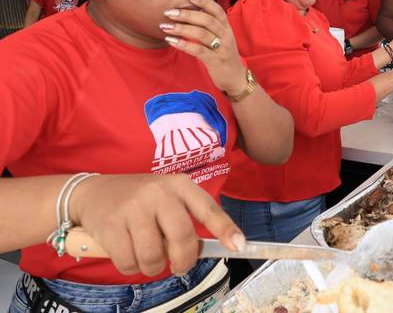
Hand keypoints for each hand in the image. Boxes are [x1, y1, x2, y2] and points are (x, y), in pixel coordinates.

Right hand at [70, 174, 242, 276]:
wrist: (93, 192)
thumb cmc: (139, 200)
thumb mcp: (167, 197)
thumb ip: (187, 219)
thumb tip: (208, 249)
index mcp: (179, 185)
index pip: (208, 208)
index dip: (225, 228)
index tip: (239, 245)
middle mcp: (158, 192)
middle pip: (182, 238)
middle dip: (184, 261)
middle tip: (179, 266)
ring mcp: (133, 208)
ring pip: (154, 256)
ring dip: (153, 267)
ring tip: (148, 257)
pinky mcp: (110, 225)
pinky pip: (129, 262)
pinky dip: (131, 267)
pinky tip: (129, 254)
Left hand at [162, 0, 247, 95]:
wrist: (235, 77)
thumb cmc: (223, 55)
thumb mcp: (221, 38)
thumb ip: (209, 26)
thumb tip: (190, 11)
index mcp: (226, 27)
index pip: (217, 10)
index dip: (203, 1)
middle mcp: (226, 35)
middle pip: (206, 20)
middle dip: (186, 14)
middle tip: (169, 12)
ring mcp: (221, 48)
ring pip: (201, 34)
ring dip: (181, 28)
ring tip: (165, 26)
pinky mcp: (215, 60)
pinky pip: (198, 50)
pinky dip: (183, 44)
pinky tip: (171, 41)